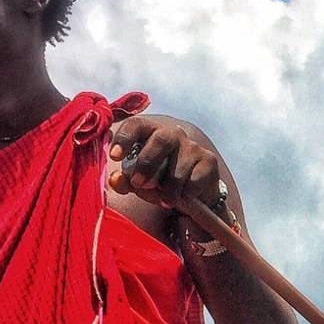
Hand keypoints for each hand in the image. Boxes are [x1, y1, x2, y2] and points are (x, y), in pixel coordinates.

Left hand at [108, 116, 227, 213]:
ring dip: (168, 191)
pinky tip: (185, 195)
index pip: (136, 124)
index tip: (115, 156)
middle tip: (139, 184)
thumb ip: (124, 181)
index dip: (125, 138)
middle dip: (147, 164)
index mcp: (150, 133)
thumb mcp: (138, 183)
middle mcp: (173, 134)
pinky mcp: (208, 161)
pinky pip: (193, 183)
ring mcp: (192, 146)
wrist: (193, 194)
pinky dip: (185, 195)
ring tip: (167, 198)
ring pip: (177, 171)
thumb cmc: (160, 182)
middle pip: (161, 140)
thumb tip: (115, 180)